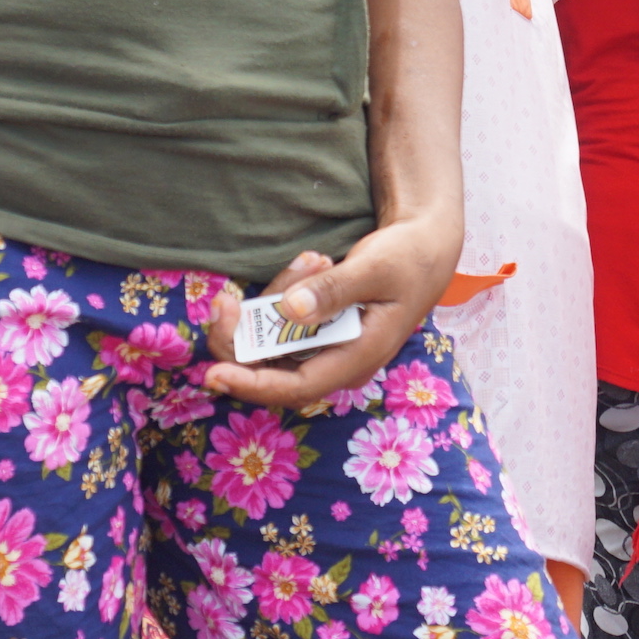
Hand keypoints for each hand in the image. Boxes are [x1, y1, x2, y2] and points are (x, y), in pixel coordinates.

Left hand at [200, 216, 460, 411]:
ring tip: (313, 259)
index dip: (251, 384)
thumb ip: (334, 290)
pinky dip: (283, 294)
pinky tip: (313, 263)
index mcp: (357, 360)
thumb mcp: (375, 268)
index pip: (295, 387)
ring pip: (271, 343)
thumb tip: (291, 311)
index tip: (213, 373)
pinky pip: (281, 324)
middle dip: (241, 337)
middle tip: (225, 299)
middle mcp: (337, 364)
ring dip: (270, 303)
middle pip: (271, 370)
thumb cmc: (408, 260)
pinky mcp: (317, 332)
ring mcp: (325, 349)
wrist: (425, 250)